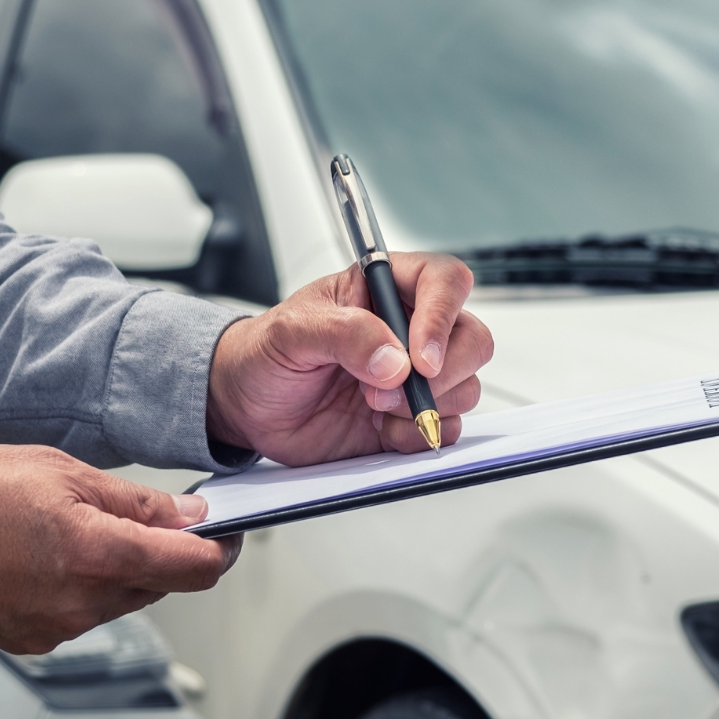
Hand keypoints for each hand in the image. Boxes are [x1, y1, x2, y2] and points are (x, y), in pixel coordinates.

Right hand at [0, 445, 239, 653]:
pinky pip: (78, 616)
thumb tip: (189, 516)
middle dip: (159, 553)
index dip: (220, 550)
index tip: (224, 534)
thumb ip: (134, 502)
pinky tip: (43, 556)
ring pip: (118, 602)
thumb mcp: (60, 471)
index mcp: (97, 555)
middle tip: (133, 514)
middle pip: (157, 586)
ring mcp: (54, 628)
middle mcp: (81, 603)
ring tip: (68, 527)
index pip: (193, 569)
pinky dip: (78, 588)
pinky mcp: (29, 641)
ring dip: (116, 570)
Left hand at [207, 253, 493, 464]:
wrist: (247, 407)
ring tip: (373, 407)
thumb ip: (343, 334)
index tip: (419, 357)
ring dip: (426, 406)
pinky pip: (446, 428)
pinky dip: (419, 436)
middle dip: (442, 372)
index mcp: (384, 289)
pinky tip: (381, 431)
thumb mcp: (290, 332)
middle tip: (388, 391)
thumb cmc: (264, 354)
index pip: (444, 282)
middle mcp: (409, 330)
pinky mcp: (409, 418)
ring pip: (466, 387)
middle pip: (471, 339)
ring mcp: (414, 377)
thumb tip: (394, 359)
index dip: (443, 316)